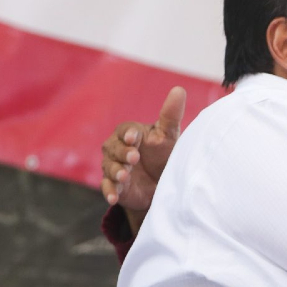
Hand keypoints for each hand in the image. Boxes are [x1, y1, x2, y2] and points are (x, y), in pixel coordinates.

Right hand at [100, 86, 185, 231]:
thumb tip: (179, 90)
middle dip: (123, 153)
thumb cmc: (164, 154)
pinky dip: (109, 192)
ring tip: (125, 176)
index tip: (135, 138)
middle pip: (113, 148)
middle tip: (134, 157)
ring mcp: (114, 167)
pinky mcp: (114, 186)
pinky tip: (113, 197)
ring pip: (109, 167)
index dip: (129, 134)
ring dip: (116, 171)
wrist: (162, 185)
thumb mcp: (169, 136)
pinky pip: (107, 187)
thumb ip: (171, 115)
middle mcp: (118, 149)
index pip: (125, 130)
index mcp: (131, 134)